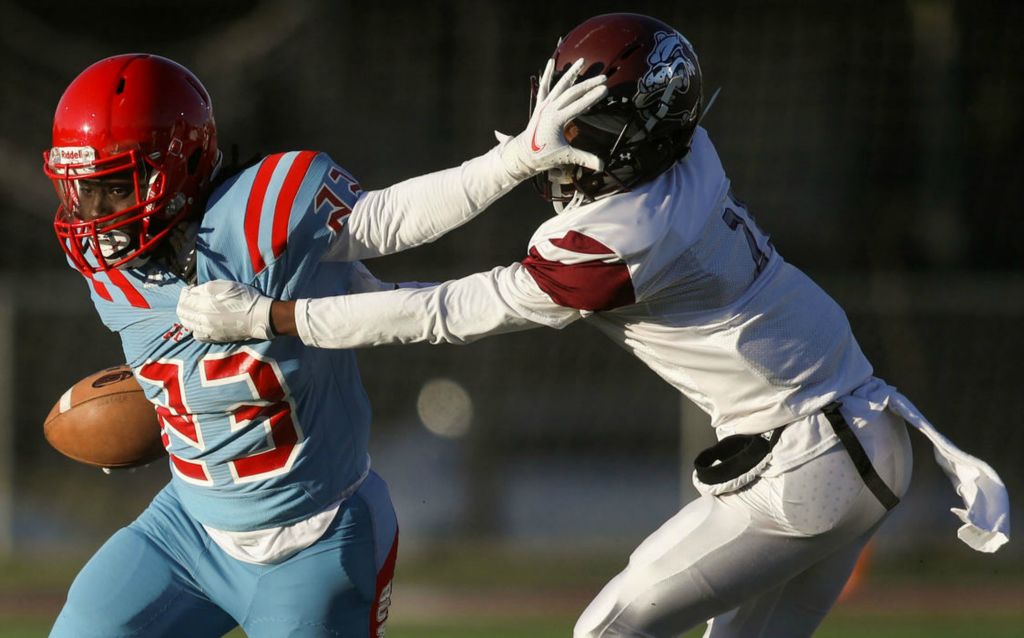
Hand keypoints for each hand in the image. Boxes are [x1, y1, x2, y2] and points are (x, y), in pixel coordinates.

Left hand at [177, 280, 274, 341]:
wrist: (259, 317)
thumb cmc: (244, 298)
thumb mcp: (225, 285)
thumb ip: (205, 287)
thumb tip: (192, 291)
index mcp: (204, 304)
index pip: (183, 299)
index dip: (184, 292)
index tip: (189, 289)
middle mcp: (202, 319)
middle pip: (182, 312)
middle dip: (183, 303)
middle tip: (190, 298)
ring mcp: (208, 330)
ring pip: (188, 324)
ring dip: (188, 315)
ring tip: (195, 310)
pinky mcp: (214, 338)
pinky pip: (197, 335)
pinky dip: (195, 328)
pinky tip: (202, 323)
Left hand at [498, 58, 606, 178]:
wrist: (523, 154)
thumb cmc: (543, 155)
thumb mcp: (565, 157)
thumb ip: (584, 159)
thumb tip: (601, 166)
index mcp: (556, 119)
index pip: (578, 105)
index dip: (592, 97)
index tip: (605, 89)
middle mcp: (550, 109)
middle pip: (572, 92)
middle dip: (589, 84)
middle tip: (604, 78)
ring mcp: (544, 105)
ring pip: (560, 85)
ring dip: (571, 72)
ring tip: (581, 61)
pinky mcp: (541, 105)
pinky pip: (544, 86)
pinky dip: (548, 74)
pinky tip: (551, 61)